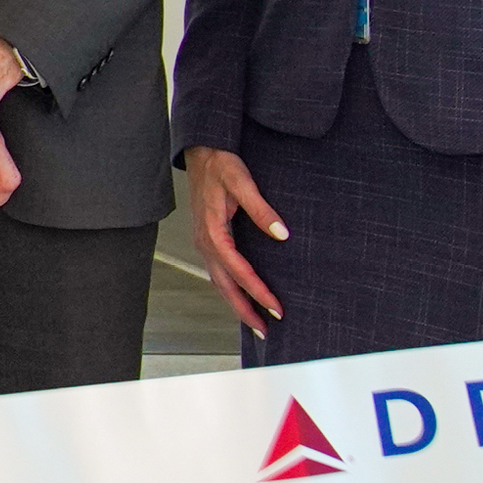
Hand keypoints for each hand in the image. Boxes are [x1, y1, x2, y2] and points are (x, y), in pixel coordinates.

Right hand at [186, 147, 285, 334]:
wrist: (202, 151)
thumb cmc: (221, 164)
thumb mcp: (242, 182)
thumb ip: (261, 208)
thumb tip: (281, 233)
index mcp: (213, 232)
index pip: (239, 272)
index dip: (258, 292)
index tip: (277, 308)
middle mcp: (205, 243)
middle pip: (225, 287)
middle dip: (245, 310)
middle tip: (266, 331)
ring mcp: (204, 243)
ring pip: (219, 282)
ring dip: (237, 303)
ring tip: (256, 322)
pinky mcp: (208, 239)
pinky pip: (218, 272)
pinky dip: (230, 289)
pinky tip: (241, 294)